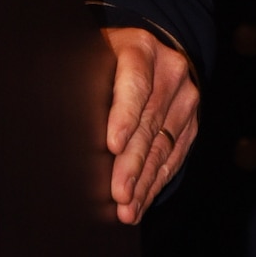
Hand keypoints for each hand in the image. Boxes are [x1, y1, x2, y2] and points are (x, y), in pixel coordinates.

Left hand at [101, 27, 198, 224]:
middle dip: (132, 162)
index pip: (135, 83)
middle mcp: (170, 71)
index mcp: (141, 48)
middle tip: (119, 192)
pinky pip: (174, 158)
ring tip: (127, 208)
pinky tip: (140, 202)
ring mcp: (185, 98)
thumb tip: (63, 119)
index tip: (112, 145)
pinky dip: (155, 183)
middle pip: (149, 122)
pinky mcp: (192, 123)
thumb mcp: (94, 54)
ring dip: (144, 181)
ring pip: (163, 146)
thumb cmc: (105, 58)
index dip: (124, 116)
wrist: (150, 53)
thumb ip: (84, 76)